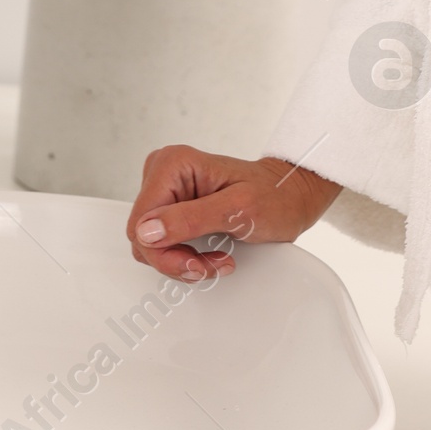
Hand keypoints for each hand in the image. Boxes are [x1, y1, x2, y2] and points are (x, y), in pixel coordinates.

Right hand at [125, 146, 340, 281]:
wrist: (289, 197)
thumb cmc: (273, 197)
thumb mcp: (237, 211)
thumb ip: (190, 219)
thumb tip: (147, 232)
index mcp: (173, 163)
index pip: (141, 222)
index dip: (164, 252)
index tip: (196, 264)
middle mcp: (164, 172)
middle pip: (142, 234)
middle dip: (175, 259)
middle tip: (210, 265)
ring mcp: (167, 189)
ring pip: (150, 243)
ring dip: (181, 261)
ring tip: (215, 260)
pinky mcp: (173, 206)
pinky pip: (163, 242)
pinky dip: (184, 257)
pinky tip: (209, 256)